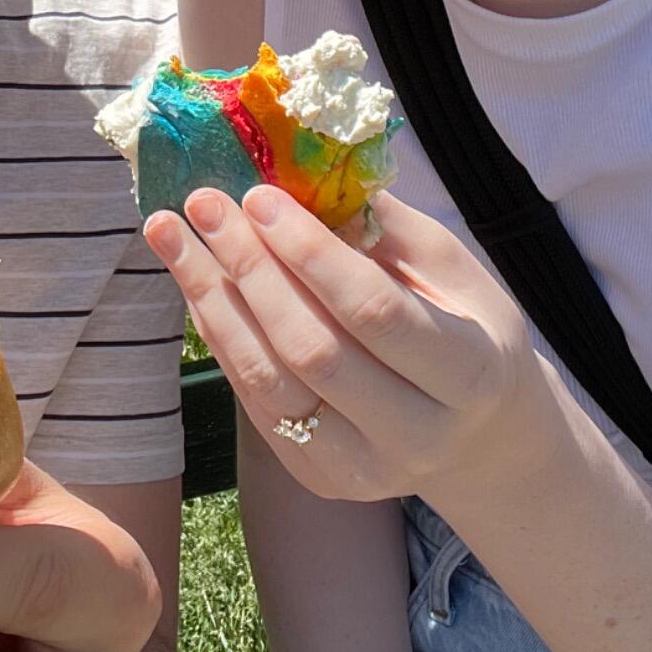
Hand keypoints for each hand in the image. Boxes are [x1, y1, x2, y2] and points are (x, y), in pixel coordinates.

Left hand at [144, 184, 556, 507]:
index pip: (373, 311)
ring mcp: (362, 467)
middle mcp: (415, 434)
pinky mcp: (320, 478)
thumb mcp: (453, 270)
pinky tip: (194, 282)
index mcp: (468, 373)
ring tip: (170, 233)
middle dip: (249, 269)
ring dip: (212, 300)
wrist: (482, 437)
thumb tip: (304, 172)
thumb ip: (385, 227)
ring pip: (269, 382)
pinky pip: (255, 402)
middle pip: (311, 350)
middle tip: (204, 203)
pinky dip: (220, 335)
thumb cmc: (468, 330)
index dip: (310, 253)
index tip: (258, 195)